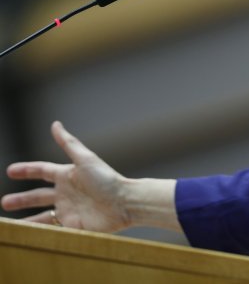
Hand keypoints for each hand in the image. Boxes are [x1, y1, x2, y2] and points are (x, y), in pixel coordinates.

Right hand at [1, 121, 129, 231]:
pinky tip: (27, 236)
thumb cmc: (106, 179)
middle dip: (21, 199)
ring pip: (42, 216)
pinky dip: (39, 232)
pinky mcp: (73, 226)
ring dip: (26, 219)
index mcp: (67, 175)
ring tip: (9, 225)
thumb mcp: (85, 159)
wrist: (123, 203)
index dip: (26, 170)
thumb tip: (55, 124)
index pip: (42, 171)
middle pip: (37, 196)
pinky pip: (52, 230)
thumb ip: (68, 143)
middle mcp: (66, 193)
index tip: (10, 170)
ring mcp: (69, 210)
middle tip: (4, 202)